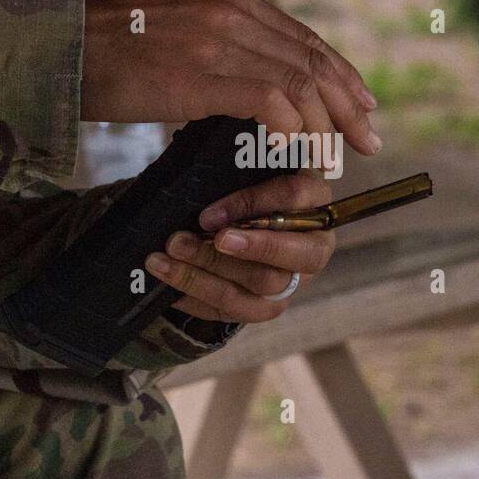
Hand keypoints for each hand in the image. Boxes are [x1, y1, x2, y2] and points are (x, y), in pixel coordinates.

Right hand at [81, 0, 380, 154]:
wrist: (55, 50)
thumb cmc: (106, 51)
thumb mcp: (173, 29)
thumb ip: (220, 46)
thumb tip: (259, 90)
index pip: (302, 37)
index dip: (340, 74)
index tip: (363, 105)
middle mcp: (230, 7)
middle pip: (311, 59)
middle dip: (348, 105)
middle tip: (369, 141)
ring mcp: (216, 37)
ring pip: (298, 84)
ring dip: (324, 127)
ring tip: (334, 159)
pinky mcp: (199, 72)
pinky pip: (269, 102)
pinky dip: (292, 130)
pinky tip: (298, 153)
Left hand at [144, 174, 335, 322]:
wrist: (249, 224)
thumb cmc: (248, 187)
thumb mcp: (250, 169)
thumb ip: (240, 167)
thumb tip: (204, 175)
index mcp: (316, 199)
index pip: (293, 196)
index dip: (250, 205)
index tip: (207, 216)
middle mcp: (315, 245)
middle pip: (286, 254)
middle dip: (234, 250)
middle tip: (184, 243)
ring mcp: (294, 281)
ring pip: (259, 286)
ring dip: (204, 275)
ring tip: (162, 261)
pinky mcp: (268, 307)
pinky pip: (237, 311)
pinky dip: (198, 300)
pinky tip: (167, 288)